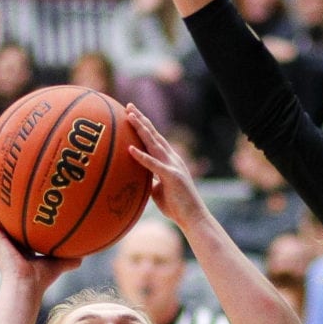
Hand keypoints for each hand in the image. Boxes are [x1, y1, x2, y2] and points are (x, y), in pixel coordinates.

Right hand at [0, 192, 78, 294]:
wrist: (26, 284)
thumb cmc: (42, 278)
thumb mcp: (59, 264)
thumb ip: (70, 260)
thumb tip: (85, 256)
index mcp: (23, 251)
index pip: (24, 234)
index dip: (25, 224)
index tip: (28, 212)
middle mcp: (10, 245)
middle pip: (8, 224)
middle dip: (8, 212)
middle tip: (8, 195)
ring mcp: (1, 241)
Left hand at [126, 104, 203, 228]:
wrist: (194, 218)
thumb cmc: (177, 207)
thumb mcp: (159, 191)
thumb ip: (150, 181)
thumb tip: (138, 179)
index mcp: (170, 161)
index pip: (155, 139)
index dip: (144, 125)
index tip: (132, 113)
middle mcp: (173, 159)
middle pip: (154, 135)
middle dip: (141, 120)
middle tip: (128, 106)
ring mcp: (173, 166)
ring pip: (154, 144)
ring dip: (141, 129)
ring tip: (129, 117)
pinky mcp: (172, 177)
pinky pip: (153, 165)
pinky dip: (141, 156)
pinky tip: (130, 148)